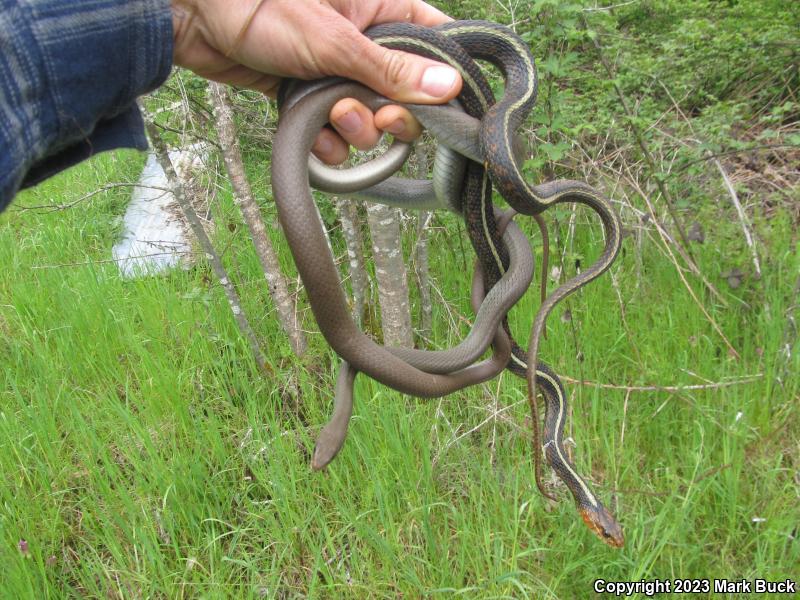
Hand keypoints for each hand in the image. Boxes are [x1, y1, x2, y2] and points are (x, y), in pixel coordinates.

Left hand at [171, 0, 461, 163]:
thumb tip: (448, 87)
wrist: (196, 15)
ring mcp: (338, 73)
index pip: (438, 45)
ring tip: (330, 116)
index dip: (444, 81)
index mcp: (385, 10)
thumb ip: (391, 68)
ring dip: (355, 132)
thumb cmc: (264, 5)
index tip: (439, 109)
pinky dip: (327, 144)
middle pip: (406, 96)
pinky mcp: (311, 97)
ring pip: (368, 120)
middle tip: (375, 117)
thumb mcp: (334, 40)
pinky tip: (314, 136)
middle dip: (390, 116)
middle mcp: (367, 44)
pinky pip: (334, 134)